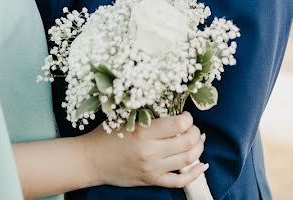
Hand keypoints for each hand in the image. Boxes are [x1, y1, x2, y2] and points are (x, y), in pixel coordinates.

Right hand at [82, 112, 207, 188]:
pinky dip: (194, 174)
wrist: (91, 160)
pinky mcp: (151, 180)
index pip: (179, 125)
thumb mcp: (125, 118)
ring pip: (187, 160)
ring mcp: (152, 168)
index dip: (188, 118)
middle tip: (193, 129)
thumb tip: (171, 110)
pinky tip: (202, 166)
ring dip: (198, 149)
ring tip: (198, 142)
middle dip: (195, 133)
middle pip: (187, 142)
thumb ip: (147, 114)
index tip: (185, 116)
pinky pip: (179, 181)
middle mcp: (150, 151)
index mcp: (144, 131)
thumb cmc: (106, 135)